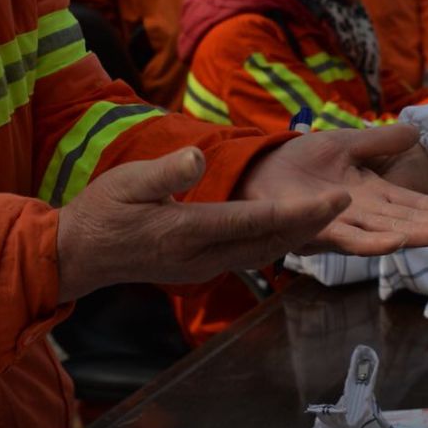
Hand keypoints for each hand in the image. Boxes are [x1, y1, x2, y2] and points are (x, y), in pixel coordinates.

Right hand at [56, 147, 349, 301]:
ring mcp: (203, 267)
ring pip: (264, 253)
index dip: (303, 211)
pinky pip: (249, 256)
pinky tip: (291, 229)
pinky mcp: (201, 268)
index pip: (259, 221)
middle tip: (349, 202)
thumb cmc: (101, 212)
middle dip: (313, 224)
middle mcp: (203, 257)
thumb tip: (198, 158)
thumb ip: (166, 172)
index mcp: (188, 232)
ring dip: (298, 235)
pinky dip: (276, 241)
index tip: (338, 198)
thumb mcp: (127, 181)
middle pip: (272, 242)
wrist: (78, 254)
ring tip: (330, 214)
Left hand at [242, 124, 427, 256]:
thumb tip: (416, 132)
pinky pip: (344, 238)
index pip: (410, 204)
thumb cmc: (300, 160)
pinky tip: (394, 242)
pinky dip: (369, 241)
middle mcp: (359, 215)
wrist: (257, 169)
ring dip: (411, 236)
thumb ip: (380, 141)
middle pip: (403, 223)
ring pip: (380, 234)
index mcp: (370, 195)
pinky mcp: (313, 228)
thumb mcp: (348, 144)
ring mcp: (338, 224)